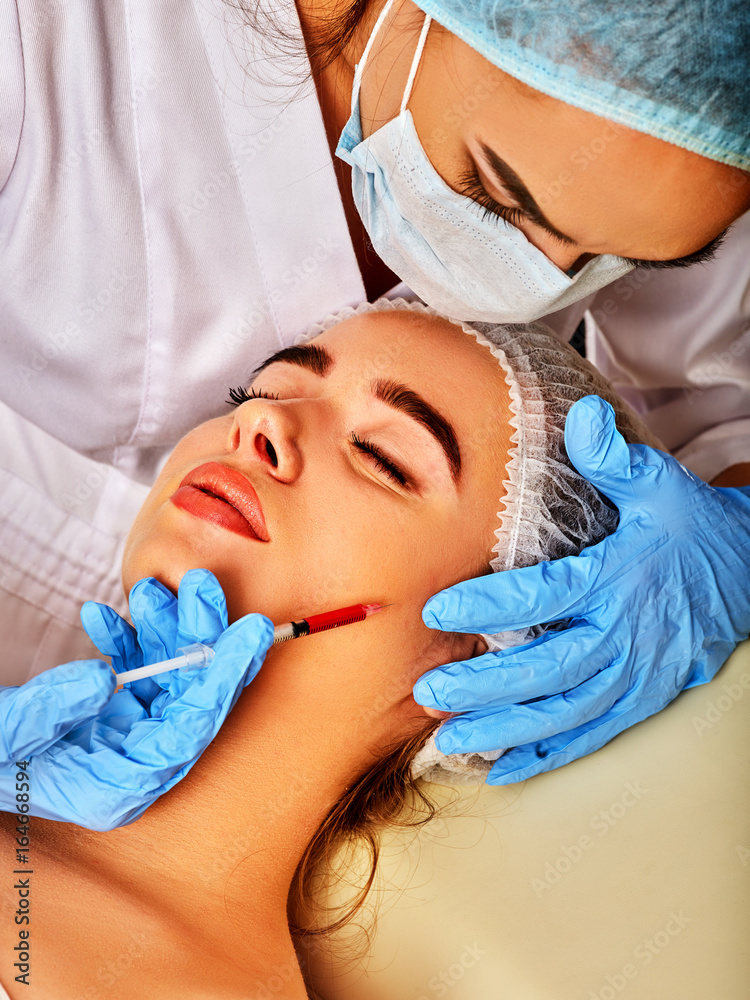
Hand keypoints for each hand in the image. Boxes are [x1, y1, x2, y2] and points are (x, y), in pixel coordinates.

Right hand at [1, 569, 272, 828]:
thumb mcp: (5, 736)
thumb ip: (50, 710)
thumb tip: (107, 676)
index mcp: (117, 790)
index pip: (190, 731)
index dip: (223, 678)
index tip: (251, 632)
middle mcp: (133, 767)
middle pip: (188, 699)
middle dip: (199, 638)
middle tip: (203, 587)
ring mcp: (124, 739)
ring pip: (167, 679)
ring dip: (162, 631)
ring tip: (150, 589)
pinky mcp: (111, 716)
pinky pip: (134, 674)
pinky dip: (125, 641)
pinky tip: (103, 616)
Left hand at [414, 395, 749, 782]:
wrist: (748, 577)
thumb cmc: (691, 529)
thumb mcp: (660, 486)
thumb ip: (615, 460)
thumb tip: (582, 417)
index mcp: (615, 578)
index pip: (545, 595)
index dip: (490, 605)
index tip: (439, 608)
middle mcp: (621, 633)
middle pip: (549, 668)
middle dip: (487, 683)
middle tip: (432, 690)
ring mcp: (633, 674)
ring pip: (565, 712)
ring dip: (506, 730)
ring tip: (451, 738)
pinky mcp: (641, 698)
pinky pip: (593, 734)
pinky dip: (549, 753)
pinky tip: (504, 768)